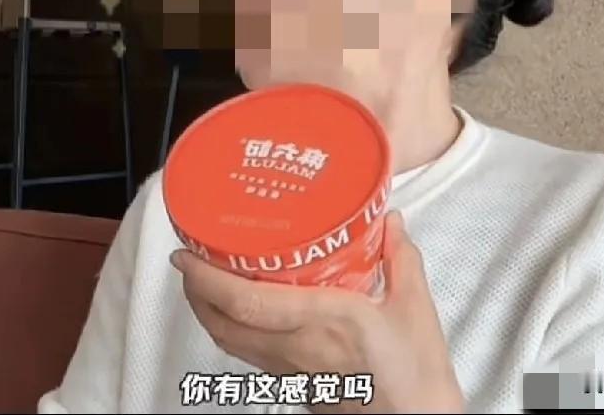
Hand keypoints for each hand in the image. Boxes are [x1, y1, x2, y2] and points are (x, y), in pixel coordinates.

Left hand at [170, 210, 464, 413]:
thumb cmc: (416, 377)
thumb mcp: (416, 308)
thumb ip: (401, 259)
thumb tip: (389, 221)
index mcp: (322, 322)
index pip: (246, 303)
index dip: (207, 278)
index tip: (186, 254)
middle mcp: (295, 347)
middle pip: (222, 324)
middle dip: (195, 291)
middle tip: (187, 259)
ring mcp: (290, 369)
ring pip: (229, 342)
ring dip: (207, 311)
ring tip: (203, 280)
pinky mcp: (293, 382)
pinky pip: (248, 353)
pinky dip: (230, 328)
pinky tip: (241, 311)